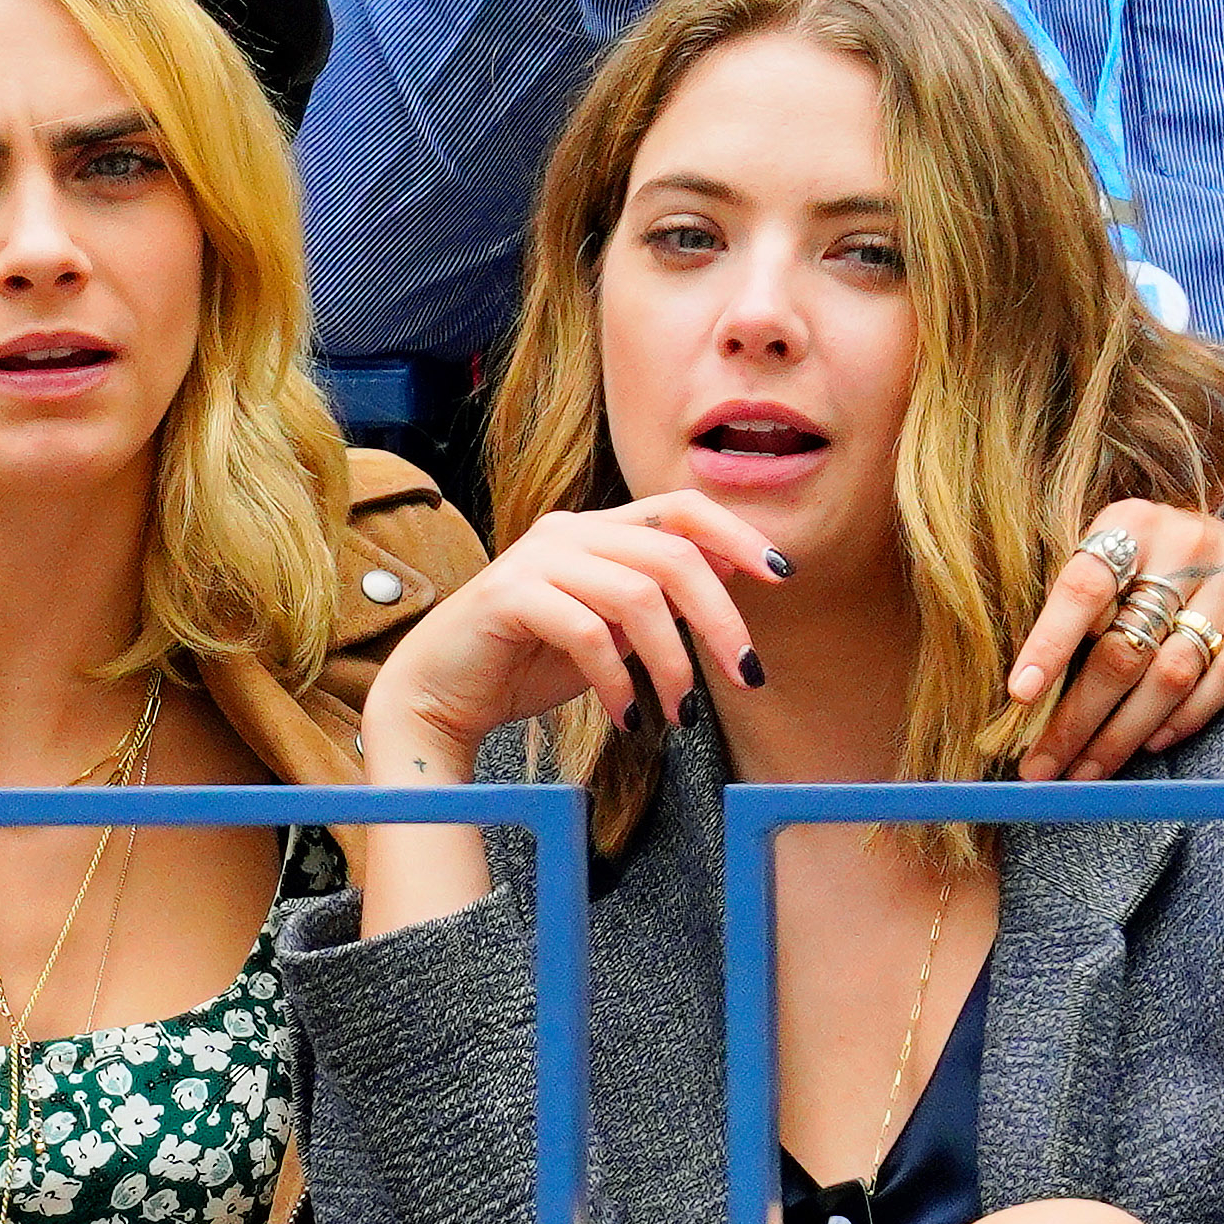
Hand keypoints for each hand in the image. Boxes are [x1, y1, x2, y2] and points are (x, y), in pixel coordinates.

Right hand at [357, 491, 786, 782]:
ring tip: (678, 711)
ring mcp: (535, 559)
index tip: (783, 576)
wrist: (441, 694)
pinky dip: (619, 679)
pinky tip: (627, 715)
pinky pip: (587, 631)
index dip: (739, 534)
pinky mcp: (508, 597)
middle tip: (747, 676)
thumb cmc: (528, 663)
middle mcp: (568, 531)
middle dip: (722, 619)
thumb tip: (734, 573)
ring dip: (672, 661)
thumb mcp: (611, 628)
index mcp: (597, 529)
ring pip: (637, 594)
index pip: (683, 507)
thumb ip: (659, 599)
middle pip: (673, 554)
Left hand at [1008, 500, 1223, 781]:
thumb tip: (1025, 692)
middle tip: (1042, 765)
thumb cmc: (1148, 558)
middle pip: (1126, 647)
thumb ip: (1075, 607)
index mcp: (1130, 525)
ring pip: (1174, 672)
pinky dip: (1188, 716)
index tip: (1021, 695)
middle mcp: (1187, 544)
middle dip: (1078, 717)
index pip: (1083, 589)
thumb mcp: (1108, 556)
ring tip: (1087, 769)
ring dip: (1125, 733)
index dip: (1050, 644)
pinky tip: (1152, 742)